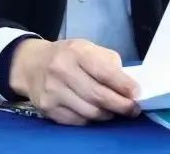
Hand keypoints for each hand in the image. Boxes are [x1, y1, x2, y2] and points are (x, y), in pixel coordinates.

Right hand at [7, 38, 140, 125]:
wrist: (31, 64)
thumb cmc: (67, 56)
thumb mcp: (88, 49)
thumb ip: (108, 63)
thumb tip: (128, 85)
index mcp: (76, 52)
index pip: (104, 71)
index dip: (123, 85)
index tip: (137, 94)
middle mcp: (62, 70)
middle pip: (98, 96)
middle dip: (121, 105)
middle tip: (133, 110)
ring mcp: (53, 91)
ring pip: (90, 112)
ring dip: (108, 115)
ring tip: (116, 111)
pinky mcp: (47, 108)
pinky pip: (78, 121)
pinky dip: (91, 120)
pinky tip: (96, 113)